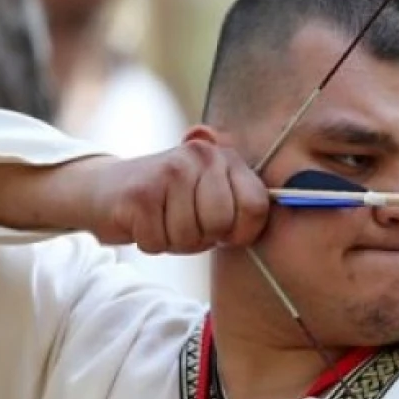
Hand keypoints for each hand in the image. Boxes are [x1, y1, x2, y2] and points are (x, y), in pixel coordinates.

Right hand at [89, 140, 272, 253]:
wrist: (106, 188)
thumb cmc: (171, 202)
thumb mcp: (212, 195)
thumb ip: (244, 205)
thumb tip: (293, 212)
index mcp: (226, 157)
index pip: (257, 207)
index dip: (242, 231)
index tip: (224, 230)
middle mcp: (200, 156)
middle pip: (221, 224)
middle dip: (203, 236)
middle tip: (185, 222)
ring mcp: (168, 172)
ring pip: (190, 237)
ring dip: (174, 241)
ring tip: (162, 219)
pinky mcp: (139, 194)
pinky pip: (159, 242)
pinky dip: (150, 242)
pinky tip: (143, 221)